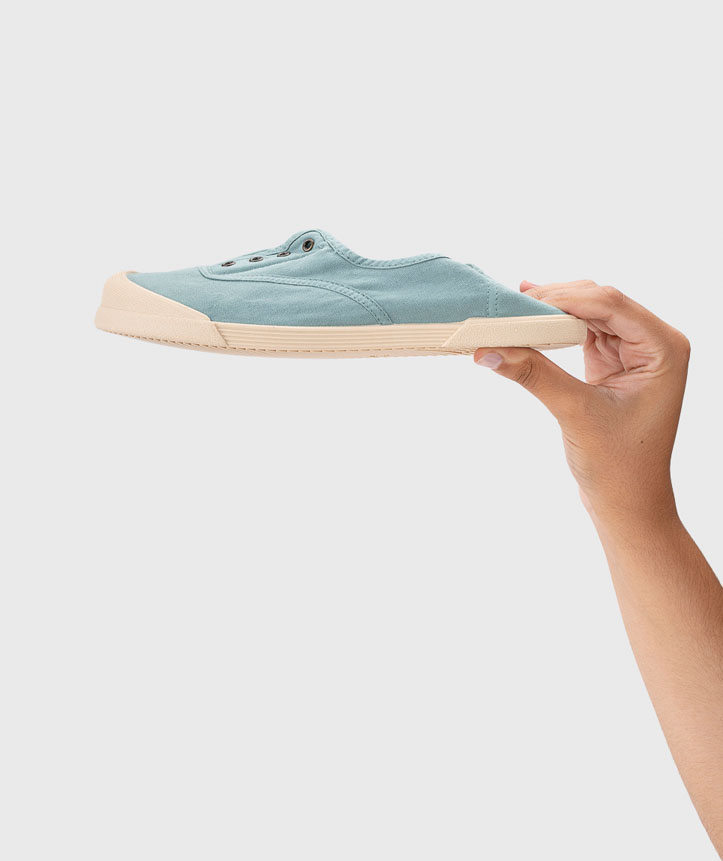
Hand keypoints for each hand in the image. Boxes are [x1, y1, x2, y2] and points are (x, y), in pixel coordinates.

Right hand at [474, 281, 690, 525]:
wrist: (628, 502)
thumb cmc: (621, 466)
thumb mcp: (576, 414)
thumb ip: (535, 375)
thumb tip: (490, 350)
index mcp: (663, 348)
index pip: (610, 304)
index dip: (564, 298)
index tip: (521, 301)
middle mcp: (654, 343)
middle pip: (599, 302)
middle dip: (555, 301)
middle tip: (509, 306)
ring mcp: (634, 351)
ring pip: (588, 312)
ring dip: (551, 311)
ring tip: (511, 312)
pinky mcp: (612, 362)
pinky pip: (581, 331)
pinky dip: (553, 326)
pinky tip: (527, 318)